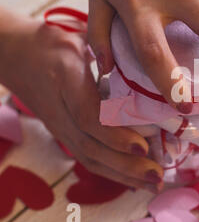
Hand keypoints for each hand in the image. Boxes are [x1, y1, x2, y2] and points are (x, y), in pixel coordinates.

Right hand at [0, 13, 162, 191]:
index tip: (142, 147)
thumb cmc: (55, 43)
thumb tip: (151, 70)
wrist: (16, 55)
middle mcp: (61, 110)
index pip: (88, 116)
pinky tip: (135, 180)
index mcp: (67, 79)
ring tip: (153, 183)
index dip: (115, 135)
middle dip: (126, 165)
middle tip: (157, 174)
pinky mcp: (63, 134)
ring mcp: (60, 126)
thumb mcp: (82, 38)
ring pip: (89, 158)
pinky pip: (87, 158)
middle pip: (91, 146)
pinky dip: (112, 172)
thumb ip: (111, 52)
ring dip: (123, 175)